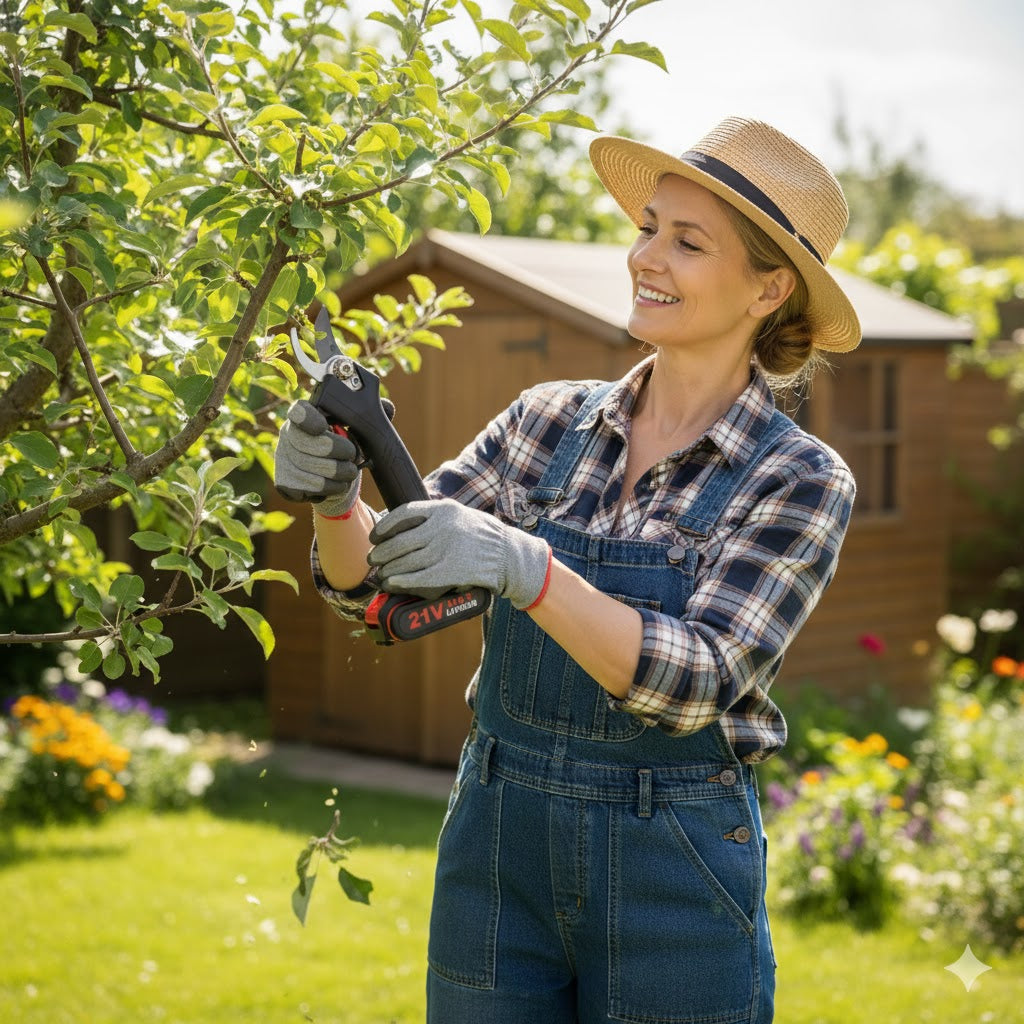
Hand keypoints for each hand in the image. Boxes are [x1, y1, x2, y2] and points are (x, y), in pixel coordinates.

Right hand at [274, 399, 359, 516]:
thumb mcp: (357, 428)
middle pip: (313, 444)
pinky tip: (335, 484)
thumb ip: (370, 414)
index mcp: (304, 415)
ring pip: (316, 469)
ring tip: (349, 471)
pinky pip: (313, 488)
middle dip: (341, 451)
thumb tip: (387, 408)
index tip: (326, 426)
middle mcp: (288, 435)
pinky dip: (332, 488)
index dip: (311, 419)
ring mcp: (283, 459)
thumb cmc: (344, 448)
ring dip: (342, 473)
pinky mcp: (285, 483)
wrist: (333, 480)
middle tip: (353, 455)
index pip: (299, 411)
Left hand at [368, 499, 551, 608]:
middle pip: (400, 541)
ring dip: (389, 570)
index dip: (384, 527)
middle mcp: (443, 527)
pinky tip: (392, 584)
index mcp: (443, 509)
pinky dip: (401, 581)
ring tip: (382, 575)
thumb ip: (435, 516)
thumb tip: (403, 525)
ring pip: (406, 561)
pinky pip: (418, 578)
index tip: (376, 536)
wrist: (511, 555)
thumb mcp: (461, 514)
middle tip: (374, 560)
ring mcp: (446, 550)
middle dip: (382, 553)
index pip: (403, 514)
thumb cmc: (484, 536)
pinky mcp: (451, 571)